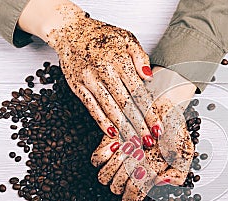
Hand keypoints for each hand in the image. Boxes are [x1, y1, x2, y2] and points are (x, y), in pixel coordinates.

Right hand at [18, 0, 161, 145]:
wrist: (69, 30)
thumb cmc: (101, 35)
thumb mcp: (126, 38)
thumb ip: (140, 57)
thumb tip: (150, 77)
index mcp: (118, 60)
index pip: (139, 92)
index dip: (149, 112)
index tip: (158, 126)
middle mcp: (103, 71)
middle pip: (126, 104)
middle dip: (139, 125)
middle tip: (149, 141)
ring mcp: (89, 80)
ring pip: (110, 109)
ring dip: (123, 128)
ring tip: (134, 142)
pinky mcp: (77, 87)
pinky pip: (92, 108)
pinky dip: (102, 122)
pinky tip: (112, 134)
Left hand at [92, 96, 194, 200]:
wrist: (161, 105)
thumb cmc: (172, 127)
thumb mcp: (185, 150)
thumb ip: (179, 172)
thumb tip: (160, 181)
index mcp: (148, 176)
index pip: (133, 195)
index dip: (135, 190)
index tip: (142, 177)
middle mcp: (130, 170)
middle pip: (117, 187)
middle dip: (125, 176)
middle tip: (137, 160)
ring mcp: (117, 159)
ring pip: (104, 177)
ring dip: (113, 166)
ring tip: (127, 153)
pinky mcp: (106, 144)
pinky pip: (97, 159)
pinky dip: (104, 153)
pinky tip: (116, 145)